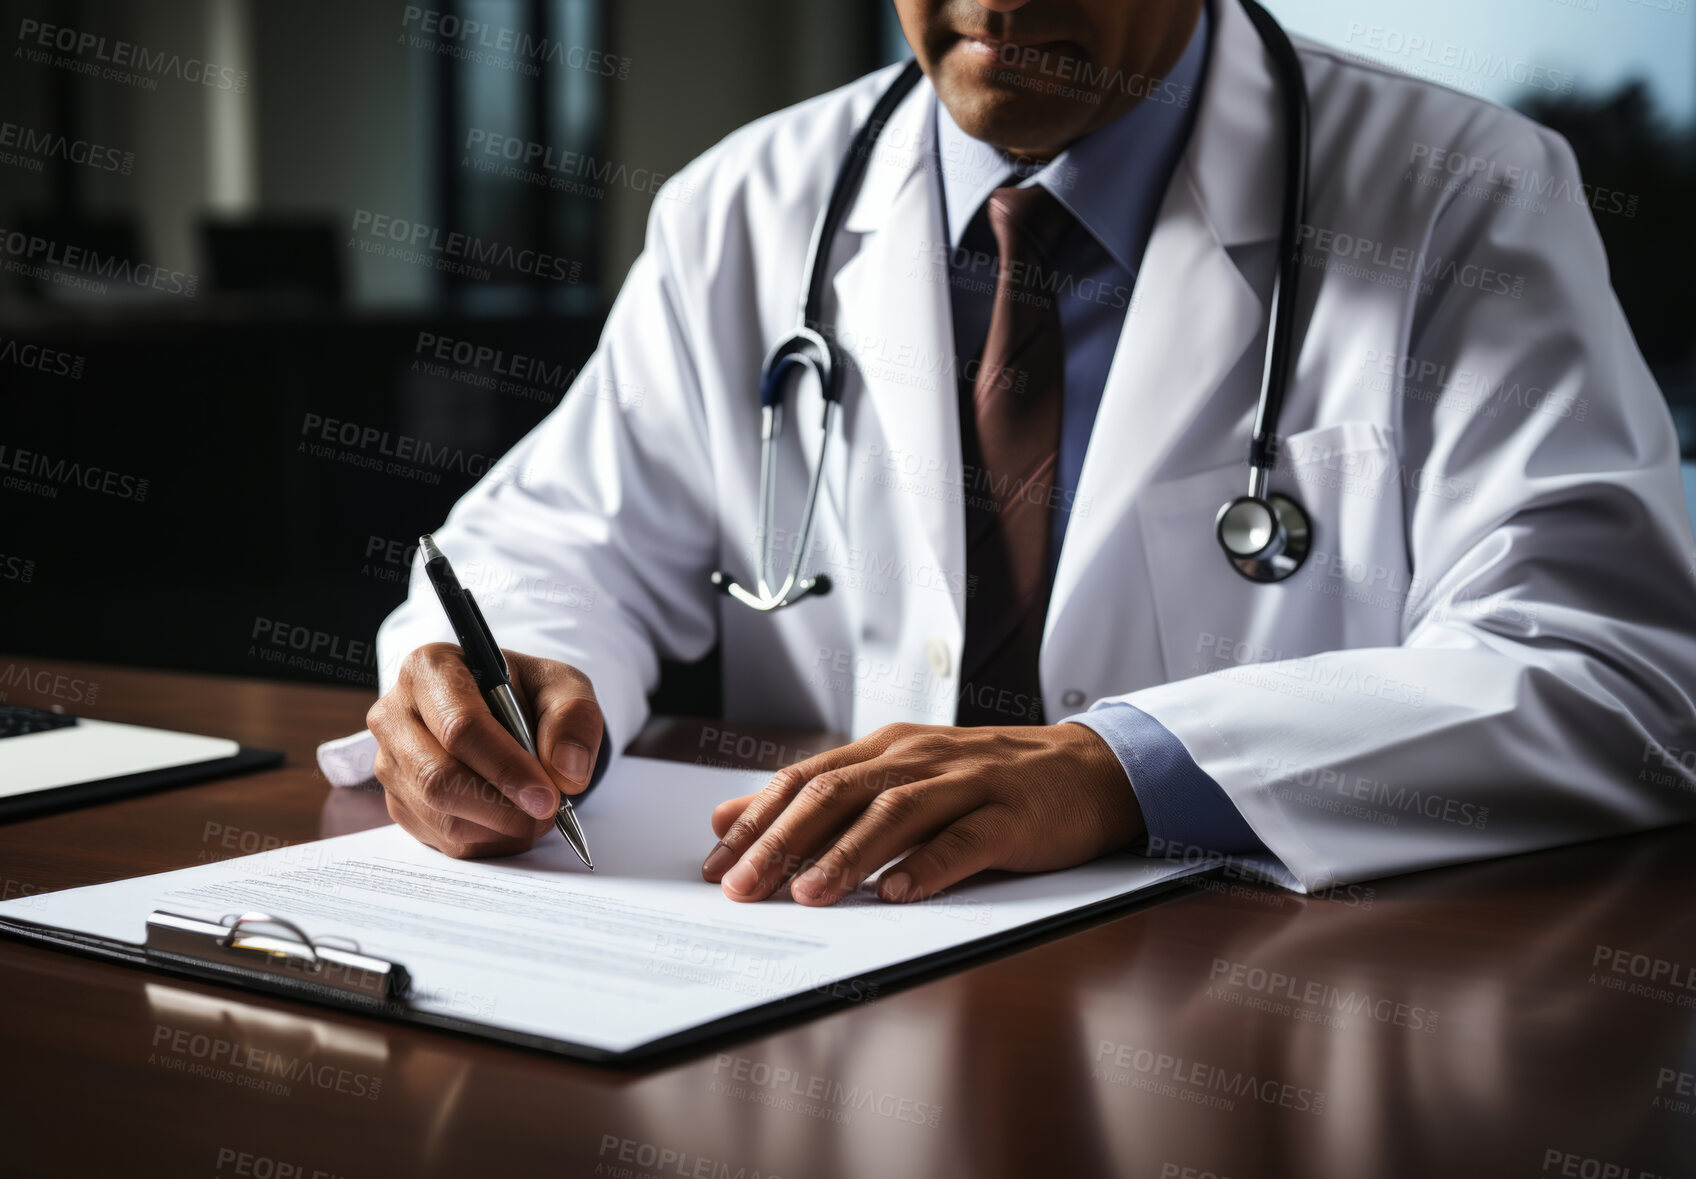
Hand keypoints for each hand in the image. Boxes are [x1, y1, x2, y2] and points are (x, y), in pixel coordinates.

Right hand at [367, 643, 602, 857]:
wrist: (504, 715)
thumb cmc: (526, 695)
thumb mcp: (562, 686)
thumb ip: (573, 718)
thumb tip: (567, 771)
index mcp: (430, 669)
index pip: (461, 727)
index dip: (507, 768)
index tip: (547, 795)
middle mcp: (395, 714)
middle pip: (439, 778)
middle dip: (502, 807)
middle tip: (547, 813)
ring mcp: (390, 762)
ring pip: (440, 815)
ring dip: (498, 828)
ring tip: (536, 814)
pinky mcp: (397, 801)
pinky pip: (441, 837)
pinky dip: (487, 840)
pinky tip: (511, 820)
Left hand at [700, 722, 1141, 905]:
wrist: (1089, 770)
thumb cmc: (987, 782)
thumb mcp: (899, 779)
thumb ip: (820, 798)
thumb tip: (730, 817)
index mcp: (888, 749)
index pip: (807, 779)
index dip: (758, 821)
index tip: (715, 865)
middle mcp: (920, 758)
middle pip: (840, 793)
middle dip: (784, 840)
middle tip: (744, 887)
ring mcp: (968, 783)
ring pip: (896, 813)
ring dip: (847, 854)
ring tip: (808, 894)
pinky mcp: (1012, 816)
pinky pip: (966, 841)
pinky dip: (929, 866)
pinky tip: (898, 894)